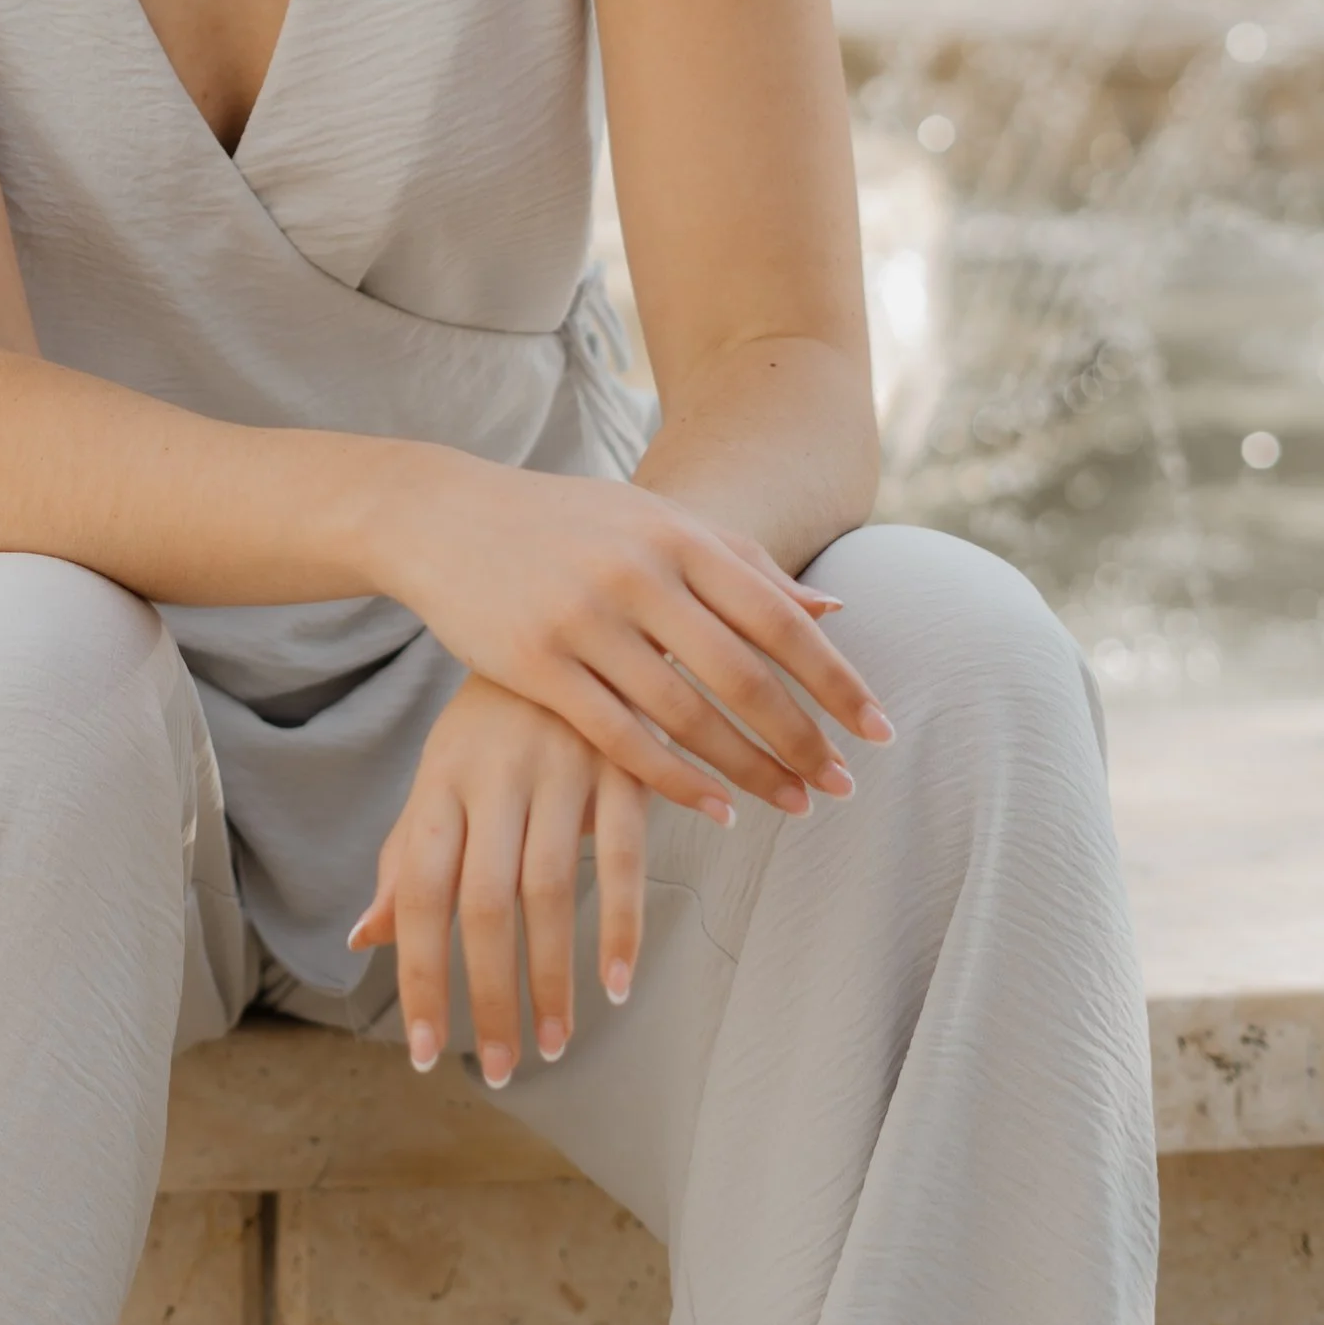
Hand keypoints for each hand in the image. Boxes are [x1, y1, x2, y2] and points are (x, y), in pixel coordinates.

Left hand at [349, 678, 650, 1084]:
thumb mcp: (444, 777)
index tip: (424, 1052)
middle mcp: (494, 774)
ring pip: (549, 887)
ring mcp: (560, 765)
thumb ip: (409, 858)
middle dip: (489, 995)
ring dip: (553, 977)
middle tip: (501, 1069)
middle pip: (482, 901)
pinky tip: (620, 983)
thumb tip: (362, 940)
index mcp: (442, 780)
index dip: (421, 974)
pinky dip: (622, 923)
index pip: (422, 891)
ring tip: (555, 1044)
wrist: (566, 610)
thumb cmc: (493, 720)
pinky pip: (625, 854)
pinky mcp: (622, 761)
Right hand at [380, 459, 891, 820]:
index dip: (835, 679)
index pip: (777, 617)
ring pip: (687, 716)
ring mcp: (584, 617)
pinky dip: (677, 781)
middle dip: (802, 739)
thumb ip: (740, 563)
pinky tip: (715, 810)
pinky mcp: (536, 662)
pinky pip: (621, 738)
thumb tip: (829, 614)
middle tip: (843, 788)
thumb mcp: (652, 522)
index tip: (880, 731)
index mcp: (675, 534)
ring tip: (793, 806)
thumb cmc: (563, 522)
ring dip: (750, 770)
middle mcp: (637, 572)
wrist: (443, 515)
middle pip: (742, 675)